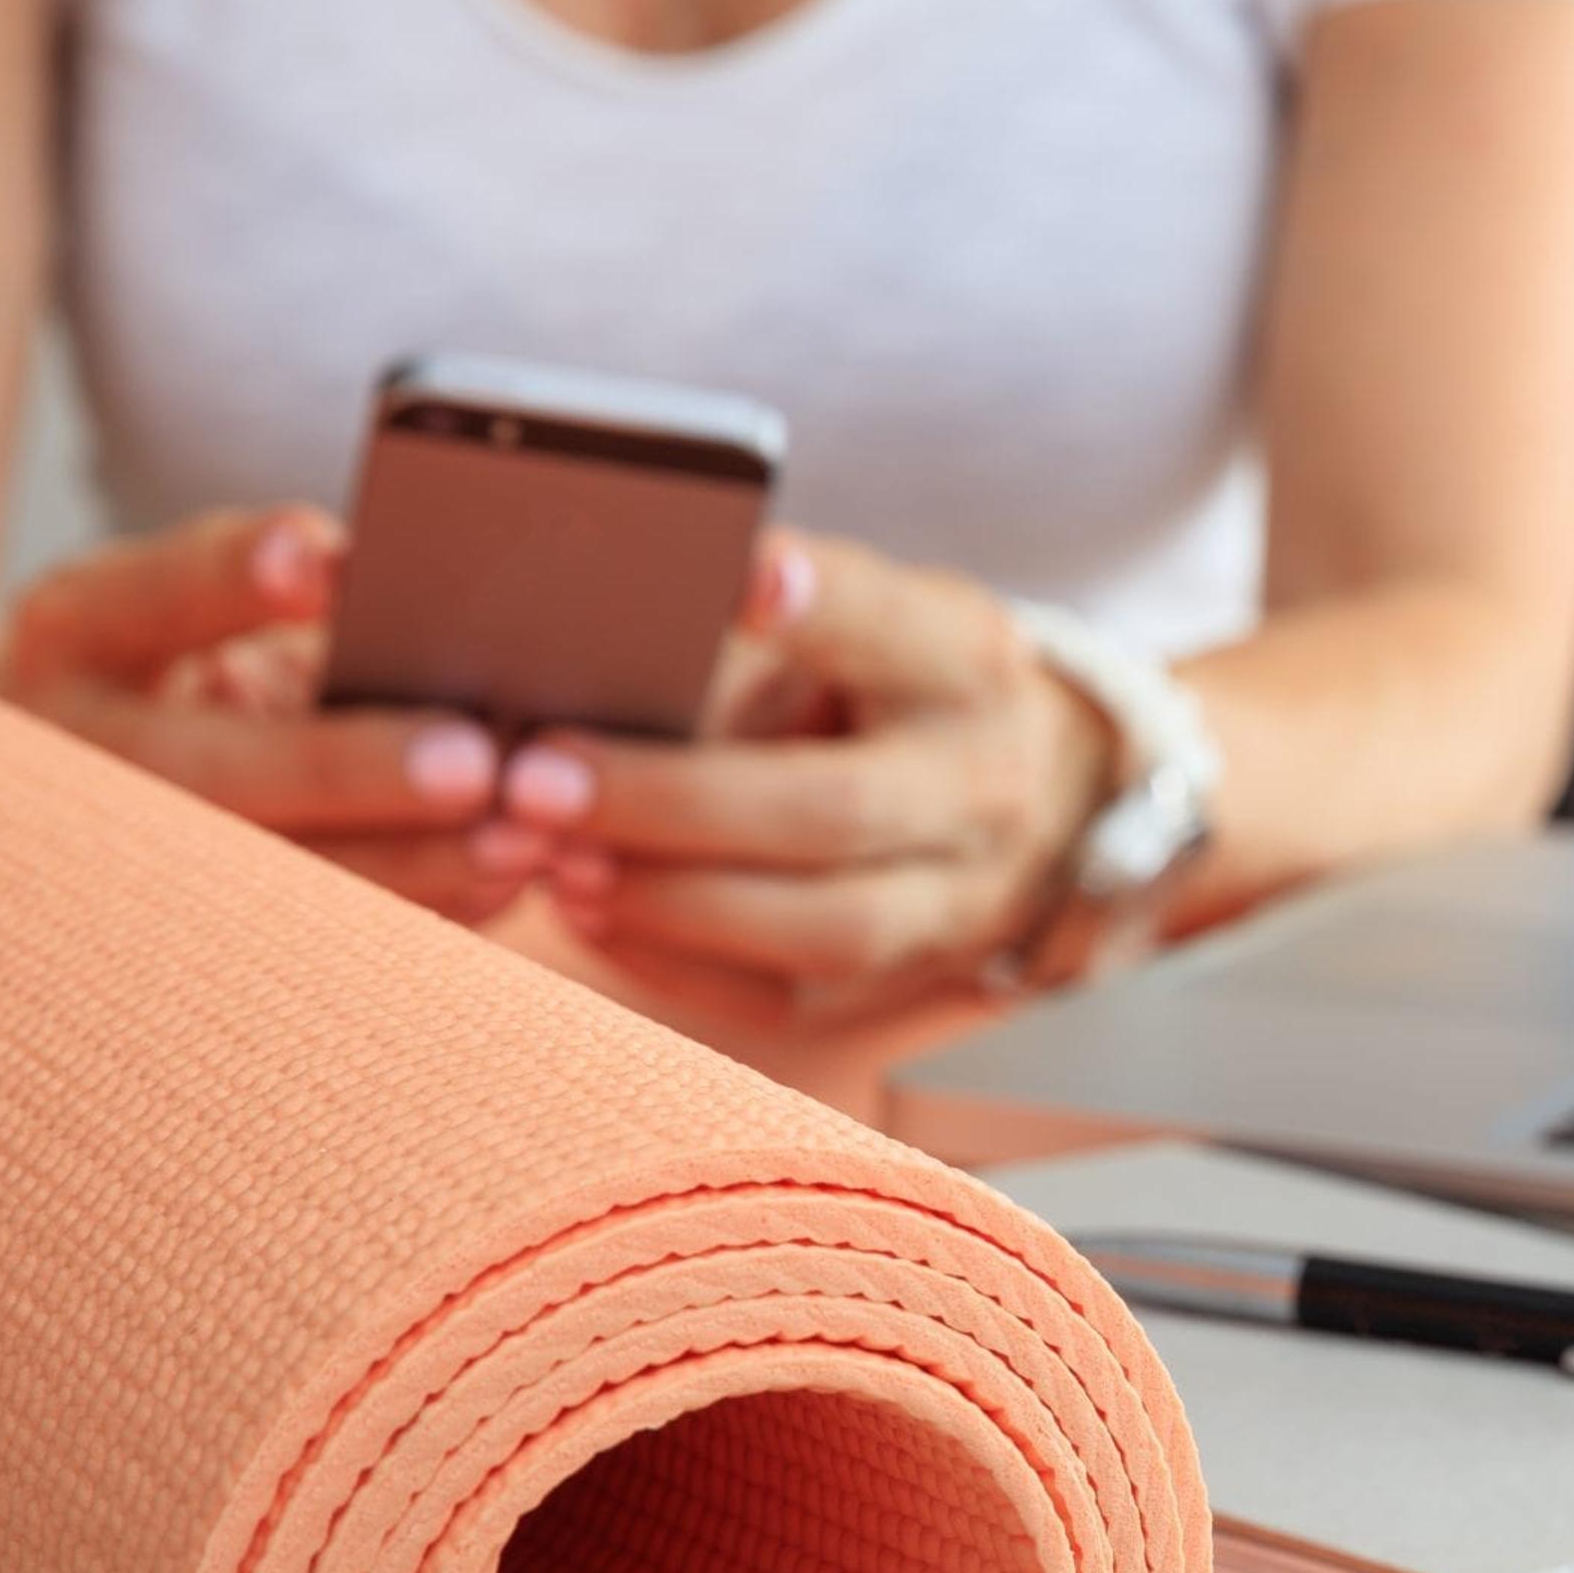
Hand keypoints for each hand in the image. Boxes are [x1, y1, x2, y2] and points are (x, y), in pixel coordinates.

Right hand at [0, 509, 543, 920]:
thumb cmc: (199, 648)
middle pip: (210, 774)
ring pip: (270, 878)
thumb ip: (289, 588)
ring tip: (521, 840)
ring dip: (408, 864)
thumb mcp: (209, 597)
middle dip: (343, 768)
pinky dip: (425, 908)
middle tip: (470, 761)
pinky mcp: (204, 931)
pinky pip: (322, 935)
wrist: (120, 759)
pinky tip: (507, 882)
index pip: (149, 595)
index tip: (324, 561)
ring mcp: (133, 859)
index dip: (231, 577)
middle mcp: (87, 755)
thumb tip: (401, 591)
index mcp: (80, 634)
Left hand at [500, 533, 1114, 1025]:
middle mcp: (981, 784)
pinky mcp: (907, 980)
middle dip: (673, 801)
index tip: (744, 573)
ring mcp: (960, 899)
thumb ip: (751, 636)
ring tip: (557, 863)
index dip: (823, 603)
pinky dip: (673, 960)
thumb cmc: (895, 685)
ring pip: (822, 928)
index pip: (895, 624)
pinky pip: (787, 998)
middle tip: (538, 779)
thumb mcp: (864, 623)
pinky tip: (590, 912)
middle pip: (833, 808)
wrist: (1035, 793)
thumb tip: (584, 651)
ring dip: (671, 901)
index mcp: (964, 664)